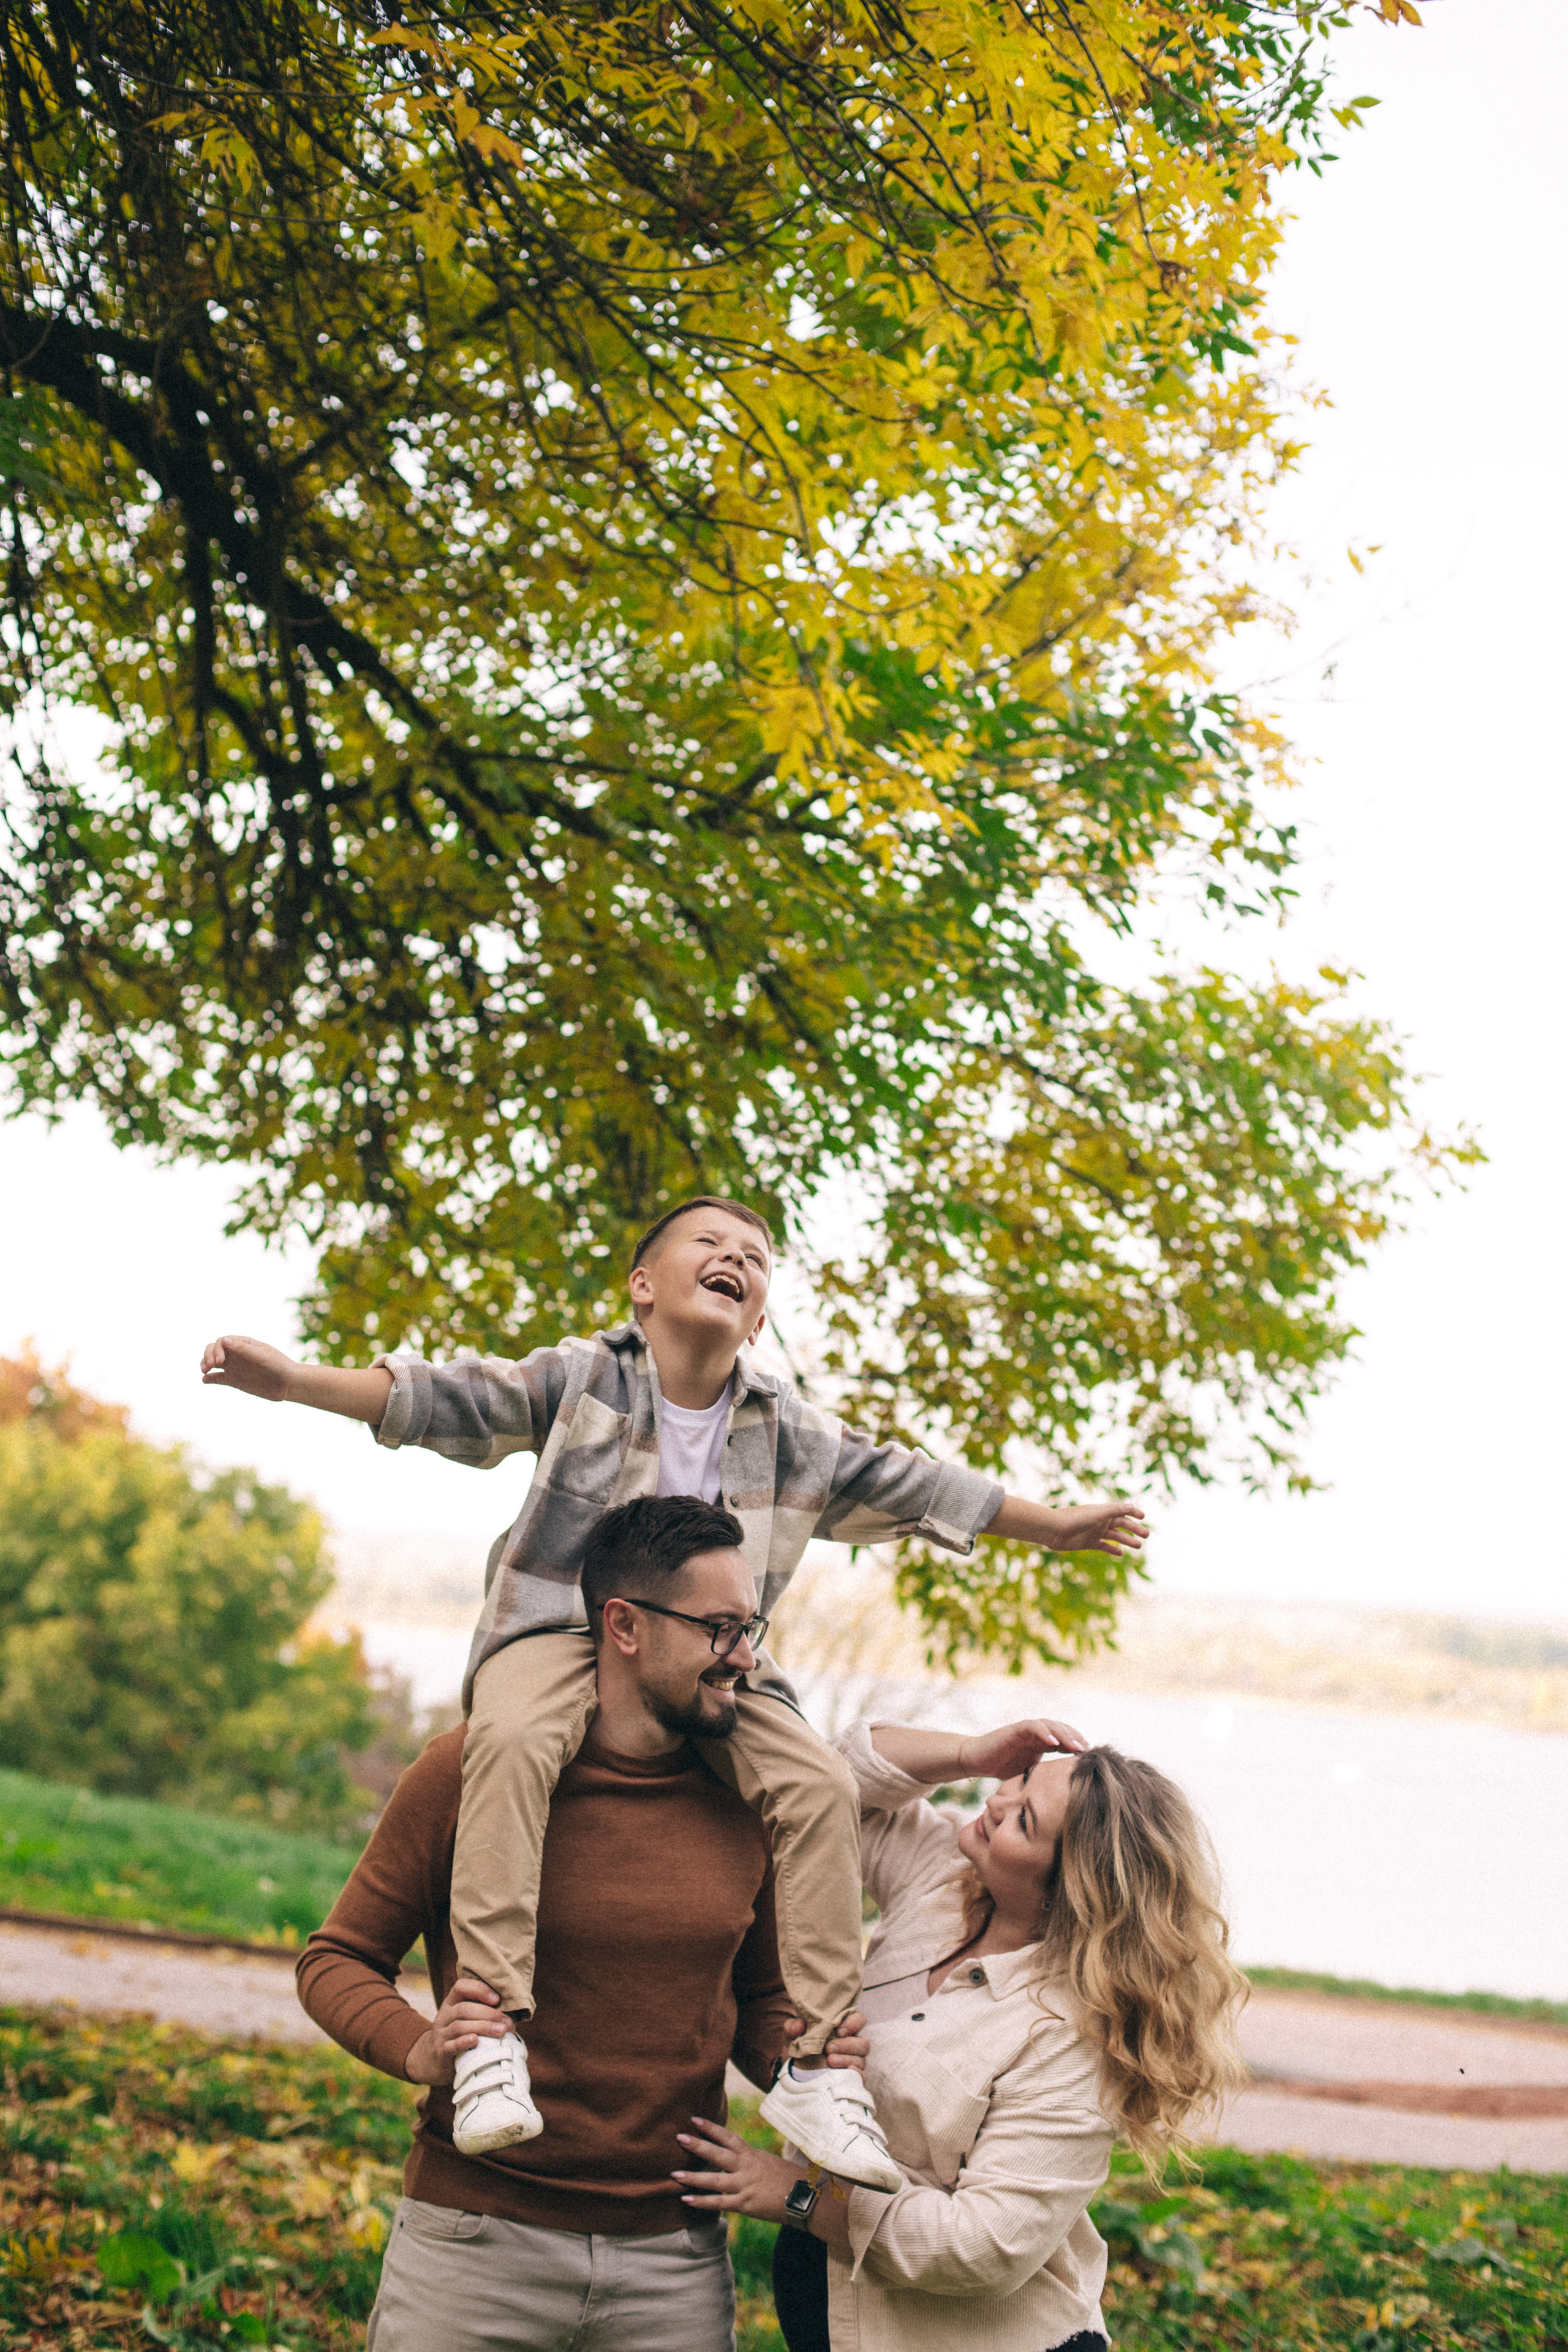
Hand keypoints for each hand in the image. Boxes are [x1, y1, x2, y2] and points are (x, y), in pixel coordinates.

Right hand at [200, 1334, 299, 1401]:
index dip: (216, 1349)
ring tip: (204, 1371)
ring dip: (205, 1364)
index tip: (220, 1361)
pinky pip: (218, 1378)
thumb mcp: (263, 1356)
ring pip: (213, 1362)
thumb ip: (244, 1350)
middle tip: (208, 1366)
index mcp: (243, 1344)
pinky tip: (205, 1380)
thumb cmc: (279, 1365)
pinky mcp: (234, 1380)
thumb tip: (224, 1340)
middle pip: (213, 1350)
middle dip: (208, 1355)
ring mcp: (235, 1367)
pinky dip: (210, 1378)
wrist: (289, 1384)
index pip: (222, 1342)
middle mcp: (237, 1354)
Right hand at [402, 1976, 509, 2086]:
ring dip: (483, 2027)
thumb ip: (483, 2014)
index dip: (479, 1989)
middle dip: (489, 2014)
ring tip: (501, 2032)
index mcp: (452, 2003)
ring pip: (459, 2026)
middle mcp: (444, 2016)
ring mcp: (441, 2034)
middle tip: (508, 2022)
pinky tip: (476, 2041)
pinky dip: (464, 2042)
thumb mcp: (466, 2020)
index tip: (498, 1998)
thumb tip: (515, 2015)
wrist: (431, 2061)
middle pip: (464, 2009)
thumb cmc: (459, 2037)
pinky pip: (450, 2046)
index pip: (461, 1987)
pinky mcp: (440, 2052)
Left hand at [672, 2115, 812, 2221]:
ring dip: (693, 2178)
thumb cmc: (789, 2178)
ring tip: (674, 2175)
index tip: (694, 2119)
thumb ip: (751, 2160)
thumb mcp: (769, 2162)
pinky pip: (719, 2203)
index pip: (728, 2137)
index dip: (711, 2128)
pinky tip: (686, 2200)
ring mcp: (745, 2186)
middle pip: (718, 2154)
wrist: (805, 2198)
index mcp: (752, 2155)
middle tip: (679, 2137)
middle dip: (698, 2146)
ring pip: (714, 2180)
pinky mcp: (745, 2205)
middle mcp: (746, 2168)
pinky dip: (702, 2202)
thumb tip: (736, 2157)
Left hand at [784, 2011, 869, 2074]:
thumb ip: (793, 2027)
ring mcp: (853, 2062)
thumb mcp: (793, 2035)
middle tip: (828, 2048)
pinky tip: (845, 2072)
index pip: (859, 2019)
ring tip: (829, 2061)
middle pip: (863, 2043)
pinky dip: (856, 2074)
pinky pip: (861, 2077)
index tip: (838, 2030)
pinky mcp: (851, 2077)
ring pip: (861, 2060)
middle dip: (847, 2045)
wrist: (796, 2072)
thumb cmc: (801, 2046)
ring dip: (846, 2059)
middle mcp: (852, 2044)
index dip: (853, 2023)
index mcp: (843, 2027)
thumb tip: (799, 2025)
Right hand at [957, 1718, 1087, 1779]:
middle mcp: (1037, 1734)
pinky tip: (1054, 1742)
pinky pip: (1032, 1726)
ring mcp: (1026, 1730)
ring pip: (1051, 1725)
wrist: (977, 1760)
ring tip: (1077, 1746)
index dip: (1079, 1747)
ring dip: (1065, 1735)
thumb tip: (1067, 1796)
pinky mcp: (1014, 1729)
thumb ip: (1045, 1778)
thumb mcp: (1029, 1775)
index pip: (1066, 1740)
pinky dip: (1044, 1732)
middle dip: (1077, 1740)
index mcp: (1043, 1744)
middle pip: (1063, 1730)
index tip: (1093, 1760)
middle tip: (1089, 1752)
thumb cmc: (1002, 1769)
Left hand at [1044, 1501, 1148, 1555]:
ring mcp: (1094, 1532)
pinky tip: (1121, 1553)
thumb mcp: (1097, 1513)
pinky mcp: (1088, 1543)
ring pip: (1115, 1536)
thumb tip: (1132, 1506)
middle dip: (1134, 1529)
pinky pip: (1103, 1546)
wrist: (1053, 1530)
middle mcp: (1100, 1521)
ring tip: (1139, 1546)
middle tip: (1147, 1535)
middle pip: (1121, 1525)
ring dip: (1127, 1540)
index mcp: (1103, 1511)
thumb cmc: (1074, 1519)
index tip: (1144, 1517)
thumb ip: (1114, 1510)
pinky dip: (1112, 1549)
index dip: (1133, 1513)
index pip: (1122, 1511)